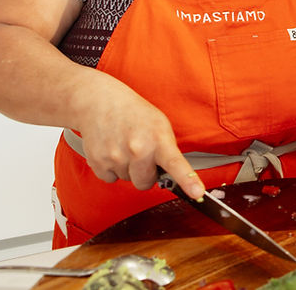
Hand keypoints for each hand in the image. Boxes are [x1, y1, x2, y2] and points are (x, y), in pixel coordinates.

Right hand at [72, 77, 203, 198]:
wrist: (100, 102)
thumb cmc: (134, 113)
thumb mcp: (160, 125)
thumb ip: (166, 150)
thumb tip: (172, 176)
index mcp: (158, 139)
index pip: (176, 164)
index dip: (188, 181)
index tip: (197, 193)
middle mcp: (138, 149)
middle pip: (145, 183)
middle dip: (145, 173)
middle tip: (140, 153)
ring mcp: (117, 157)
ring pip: (127, 180)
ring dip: (127, 168)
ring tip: (124, 145)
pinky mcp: (98, 162)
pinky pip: (110, 178)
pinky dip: (111, 168)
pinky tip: (111, 149)